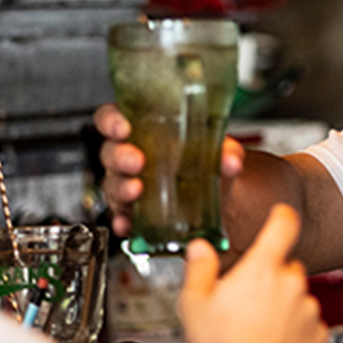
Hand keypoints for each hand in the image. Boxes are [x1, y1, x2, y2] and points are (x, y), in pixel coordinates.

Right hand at [94, 102, 244, 240]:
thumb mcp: (215, 150)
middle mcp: (129, 155)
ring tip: (137, 190)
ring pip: (113, 184)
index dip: (111, 121)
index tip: (124, 127)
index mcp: (141, 130)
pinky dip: (123, 222)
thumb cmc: (203, 160)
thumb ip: (225, 150)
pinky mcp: (132, 213)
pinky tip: (128, 224)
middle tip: (137, 161)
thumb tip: (231, 159)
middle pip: (111, 152)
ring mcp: (127, 185)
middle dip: (121, 157)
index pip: (112, 118)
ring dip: (122, 188)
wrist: (215, 197)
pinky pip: (120, 217)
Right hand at [178, 203, 326, 342]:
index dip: (281, 216)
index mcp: (263, 268)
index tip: (279, 215)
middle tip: (247, 301)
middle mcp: (292, 283)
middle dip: (271, 278)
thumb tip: (200, 249)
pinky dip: (295, 330)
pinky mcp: (319, 334)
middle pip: (286, 267)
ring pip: (298, 296)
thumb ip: (200, 269)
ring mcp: (309, 308)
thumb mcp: (195, 304)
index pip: (283, 225)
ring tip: (258, 329)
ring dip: (283, 306)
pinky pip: (308, 323)